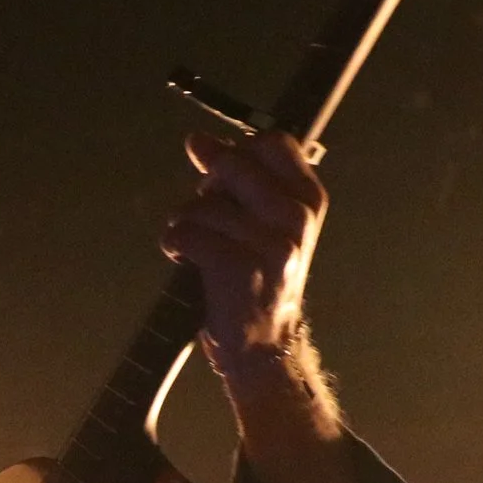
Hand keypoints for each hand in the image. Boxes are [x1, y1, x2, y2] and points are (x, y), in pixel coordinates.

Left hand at [158, 129, 327, 391]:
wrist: (264, 342)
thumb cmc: (257, 275)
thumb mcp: (261, 221)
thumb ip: (234, 178)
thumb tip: (197, 140)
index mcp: (308, 198)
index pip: (271, 142)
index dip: (237, 153)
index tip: (224, 181)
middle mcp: (295, 216)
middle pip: (231, 164)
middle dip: (206, 189)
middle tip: (209, 219)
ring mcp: (270, 242)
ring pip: (201, 204)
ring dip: (185, 223)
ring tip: (197, 248)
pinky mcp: (238, 266)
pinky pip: (185, 232)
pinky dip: (174, 244)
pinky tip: (186, 259)